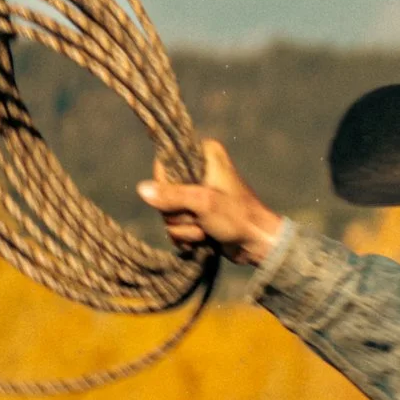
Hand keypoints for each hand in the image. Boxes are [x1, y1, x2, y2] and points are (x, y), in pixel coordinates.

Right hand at [140, 138, 284, 264]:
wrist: (258, 244)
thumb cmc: (238, 218)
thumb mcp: (203, 203)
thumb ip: (172, 196)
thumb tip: (142, 190)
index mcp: (204, 155)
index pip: (164, 164)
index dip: (167, 187)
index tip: (184, 200)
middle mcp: (199, 170)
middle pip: (163, 192)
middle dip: (180, 213)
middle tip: (201, 218)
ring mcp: (196, 194)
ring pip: (168, 213)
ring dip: (186, 228)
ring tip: (206, 230)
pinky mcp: (197, 214)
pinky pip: (175, 226)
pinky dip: (187, 237)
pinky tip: (204, 238)